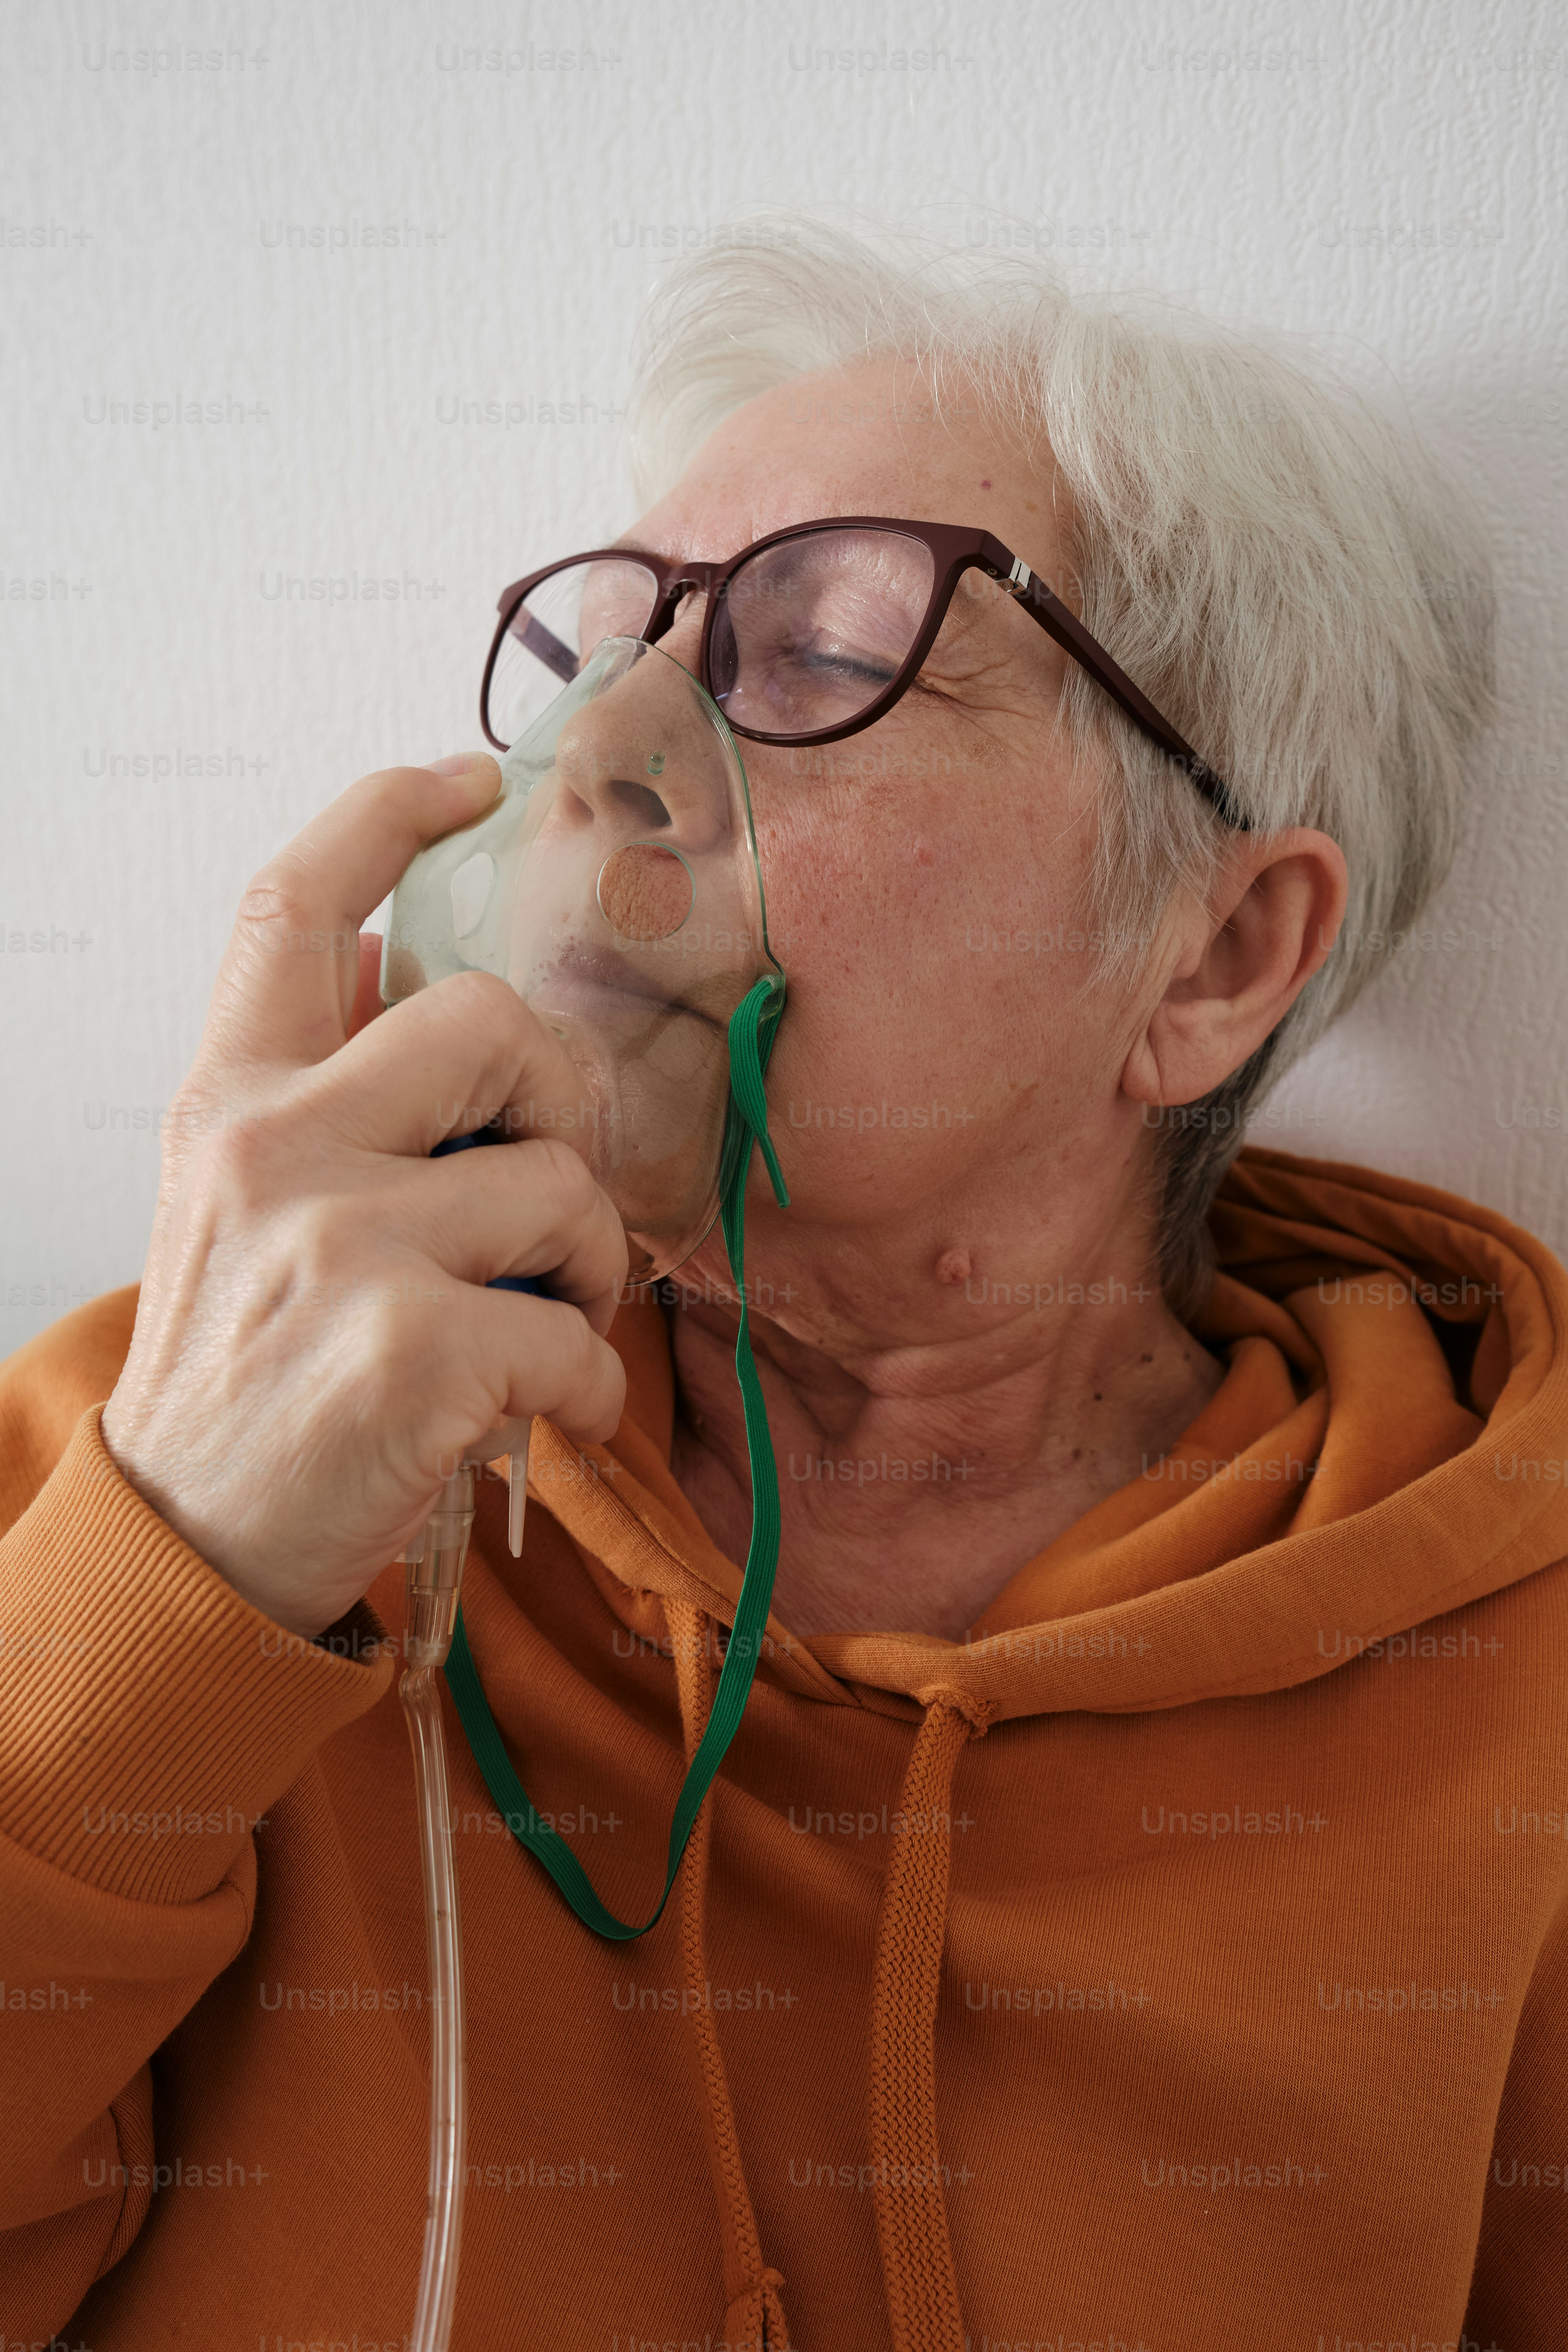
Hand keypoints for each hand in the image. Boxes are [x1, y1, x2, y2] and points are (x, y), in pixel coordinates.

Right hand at [100, 755, 628, 1640]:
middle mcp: (274, 1145)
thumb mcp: (238, 1208)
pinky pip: (579, 1333)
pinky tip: (537, 1420)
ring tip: (543, 1325)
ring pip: (562, 1185)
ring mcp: (341, 1243)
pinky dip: (586, 1388)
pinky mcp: (413, 1348)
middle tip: (549, 1191)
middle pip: (492, 1020)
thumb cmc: (245, 1372)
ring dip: (590, 1269)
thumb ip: (319, 1101)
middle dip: (562, 1101)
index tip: (465, 777)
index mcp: (228, 1098)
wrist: (187, 1544)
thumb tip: (384, 983)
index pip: (292, 906)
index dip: (385, 813)